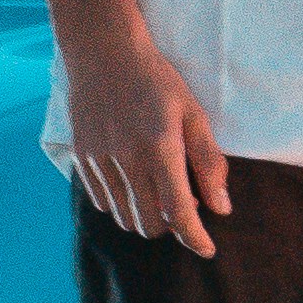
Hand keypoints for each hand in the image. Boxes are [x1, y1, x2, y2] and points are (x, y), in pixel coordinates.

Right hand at [61, 22, 232, 250]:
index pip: (179, 212)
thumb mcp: (193, 114)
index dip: (195, 238)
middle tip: (185, 205)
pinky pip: (102, 203)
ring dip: (146, 219)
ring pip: (125, 218)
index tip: (207, 249)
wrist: (104, 53)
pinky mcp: (82, 158)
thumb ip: (209, 162)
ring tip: (158, 195)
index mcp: (160, 148)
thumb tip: (221, 207)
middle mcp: (127, 160)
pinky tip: (133, 186)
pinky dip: (121, 206)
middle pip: (151, 224)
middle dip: (172, 227)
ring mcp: (100, 160)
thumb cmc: (156, 81)